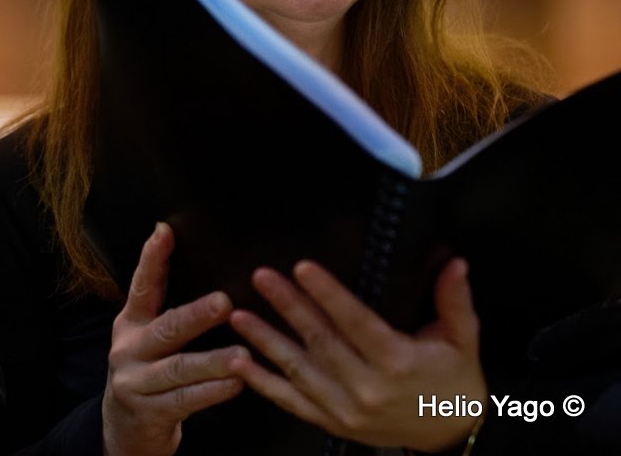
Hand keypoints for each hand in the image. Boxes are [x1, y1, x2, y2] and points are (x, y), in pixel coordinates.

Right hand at [102, 223, 246, 455]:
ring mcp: (136, 382)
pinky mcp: (149, 411)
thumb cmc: (148, 374)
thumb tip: (207, 278)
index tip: (165, 231)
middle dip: (195, 315)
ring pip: (178, 368)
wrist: (125, 427)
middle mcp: (129, 348)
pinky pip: (185, 400)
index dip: (152, 259)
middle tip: (224, 303)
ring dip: (212, 362)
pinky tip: (235, 384)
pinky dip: (211, 392)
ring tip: (242, 355)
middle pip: (165, 329)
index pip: (141, 286)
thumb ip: (168, 313)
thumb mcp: (147, 339)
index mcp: (131, 324)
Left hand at [229, 257, 486, 450]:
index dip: (328, 294)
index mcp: (398, 363)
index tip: (303, 269)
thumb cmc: (454, 383)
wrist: (449, 436)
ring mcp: (345, 408)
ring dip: (265, 340)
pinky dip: (263, 383)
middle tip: (262, 278)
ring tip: (238, 316)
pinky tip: (240, 362)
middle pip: (320, 340)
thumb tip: (457, 265)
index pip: (356, 322)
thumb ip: (454, 301)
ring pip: (298, 370)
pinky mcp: (332, 422)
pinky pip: (291, 401)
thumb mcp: (463, 341)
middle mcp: (368, 387)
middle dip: (287, 306)